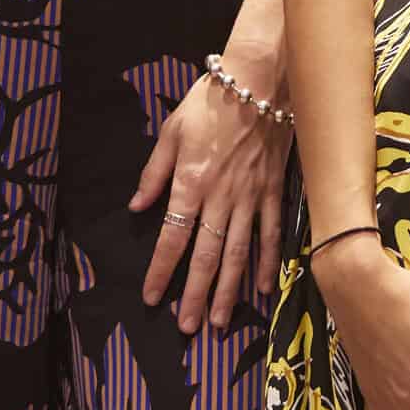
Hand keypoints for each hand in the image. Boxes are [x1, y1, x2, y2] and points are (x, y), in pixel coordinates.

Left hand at [130, 60, 291, 332]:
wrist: (260, 81)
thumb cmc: (210, 102)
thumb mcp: (172, 131)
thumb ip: (155, 173)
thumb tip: (137, 206)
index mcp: (190, 183)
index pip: (172, 237)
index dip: (161, 271)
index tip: (152, 298)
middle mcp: (220, 198)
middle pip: (206, 256)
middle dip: (195, 294)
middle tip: (188, 328)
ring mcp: (250, 197)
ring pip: (238, 253)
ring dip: (228, 290)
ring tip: (219, 321)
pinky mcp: (272, 191)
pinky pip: (270, 233)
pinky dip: (266, 263)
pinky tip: (263, 288)